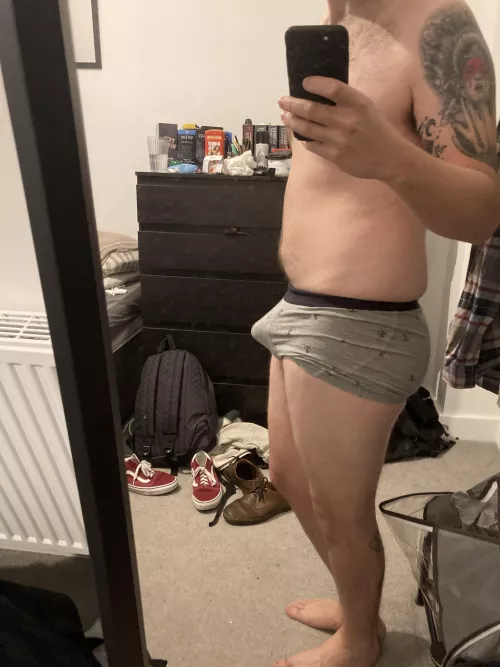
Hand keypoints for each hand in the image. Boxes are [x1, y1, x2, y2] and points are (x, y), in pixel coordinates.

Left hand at [278, 76, 407, 180]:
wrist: (390, 158)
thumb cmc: (377, 129)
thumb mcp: (367, 108)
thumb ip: (346, 101)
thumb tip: (319, 93)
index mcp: (358, 103)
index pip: (332, 88)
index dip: (315, 83)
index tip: (303, 82)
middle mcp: (347, 120)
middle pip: (312, 109)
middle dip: (293, 104)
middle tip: (282, 100)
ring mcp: (339, 140)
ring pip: (308, 128)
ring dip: (293, 121)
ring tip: (285, 116)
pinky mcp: (335, 156)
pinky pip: (313, 146)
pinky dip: (305, 139)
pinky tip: (300, 135)